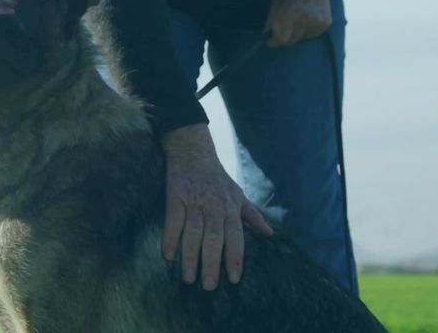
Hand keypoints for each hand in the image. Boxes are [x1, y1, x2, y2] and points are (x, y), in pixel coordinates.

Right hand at [160, 124, 272, 289]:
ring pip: (193, 233)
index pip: (235, 237)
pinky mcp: (175, 196)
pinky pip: (172, 220)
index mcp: (230, 208)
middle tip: (209, 286)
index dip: (235, 258)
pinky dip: (170, 238)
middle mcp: (214, 207)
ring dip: (190, 256)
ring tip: (188, 278)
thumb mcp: (238, 194)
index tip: (234, 279)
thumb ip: (253, 216)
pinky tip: (167, 256)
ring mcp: (194, 202)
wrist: (192, 151)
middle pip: (214, 239)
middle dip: (212, 263)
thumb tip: (270, 234)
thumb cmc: (217, 176)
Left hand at [265, 0, 332, 47]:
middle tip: (281, 29)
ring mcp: (317, 22)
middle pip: (291, 41)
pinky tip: (306, 19)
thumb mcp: (275, 2)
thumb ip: (271, 21)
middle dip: (284, 37)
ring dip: (296, 33)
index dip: (274, 41)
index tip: (270, 40)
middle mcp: (304, 21)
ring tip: (296, 19)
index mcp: (289, 15)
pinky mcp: (326, 23)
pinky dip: (307, 30)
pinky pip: (312, 34)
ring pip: (302, 38)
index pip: (281, 40)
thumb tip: (267, 35)